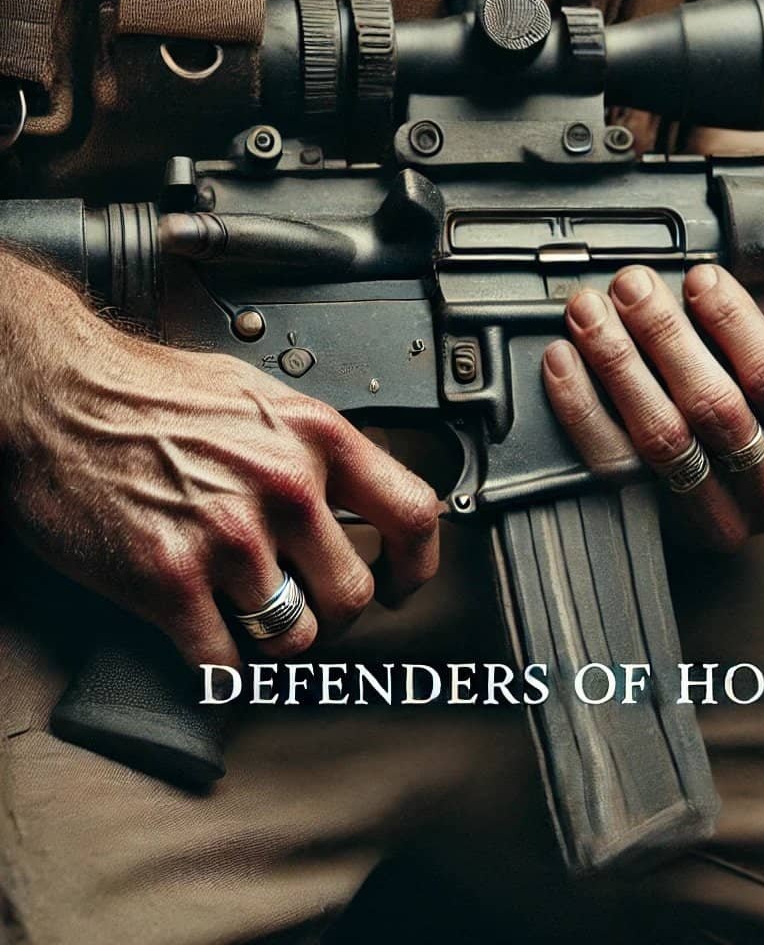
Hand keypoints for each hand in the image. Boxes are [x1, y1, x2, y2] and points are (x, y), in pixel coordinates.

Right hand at [0, 253, 438, 668]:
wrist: (56, 390)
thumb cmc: (151, 392)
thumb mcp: (260, 397)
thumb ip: (316, 448)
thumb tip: (357, 493)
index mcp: (316, 437)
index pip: (412, 514)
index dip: (418, 565)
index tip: (401, 583)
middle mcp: (284, 488)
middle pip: (352, 596)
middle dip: (332, 615)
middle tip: (308, 607)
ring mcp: (229, 537)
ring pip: (292, 637)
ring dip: (275, 641)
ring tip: (251, 618)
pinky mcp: (169, 579)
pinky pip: (224, 661)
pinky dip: (220, 663)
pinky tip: (208, 637)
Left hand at [542, 264, 763, 551]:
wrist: (750, 483)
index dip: (734, 324)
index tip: (700, 279)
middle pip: (714, 407)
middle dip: (665, 336)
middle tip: (633, 286)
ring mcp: (717, 519)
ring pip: (660, 436)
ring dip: (618, 364)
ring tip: (592, 313)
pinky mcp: (660, 523)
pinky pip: (613, 462)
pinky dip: (582, 407)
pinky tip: (565, 362)